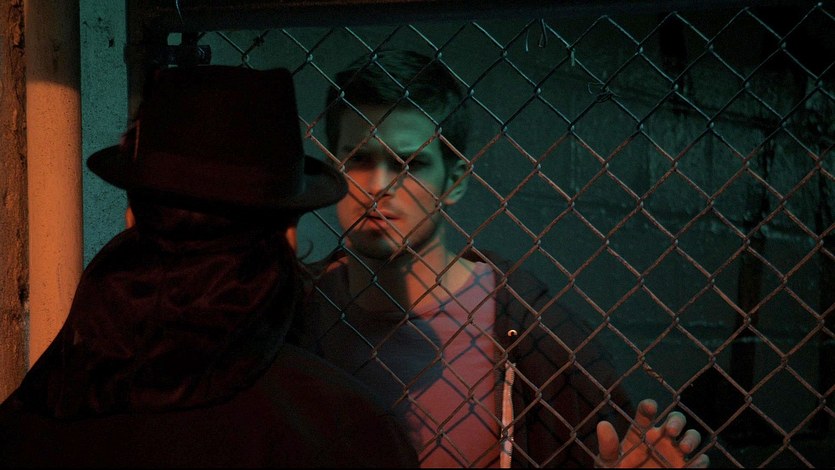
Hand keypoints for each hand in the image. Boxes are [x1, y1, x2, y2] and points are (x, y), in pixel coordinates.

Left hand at [595, 398, 709, 467]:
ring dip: (691, 438)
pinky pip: (700, 461)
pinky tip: (694, 464)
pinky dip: (700, 461)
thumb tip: (603, 425)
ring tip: (684, 447)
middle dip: (677, 421)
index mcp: (641, 433)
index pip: (646, 414)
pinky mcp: (686, 468)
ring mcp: (676, 453)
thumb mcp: (608, 461)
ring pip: (692, 436)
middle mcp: (661, 438)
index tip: (650, 407)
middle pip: (675, 420)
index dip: (648, 407)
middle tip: (671, 430)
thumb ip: (608, 446)